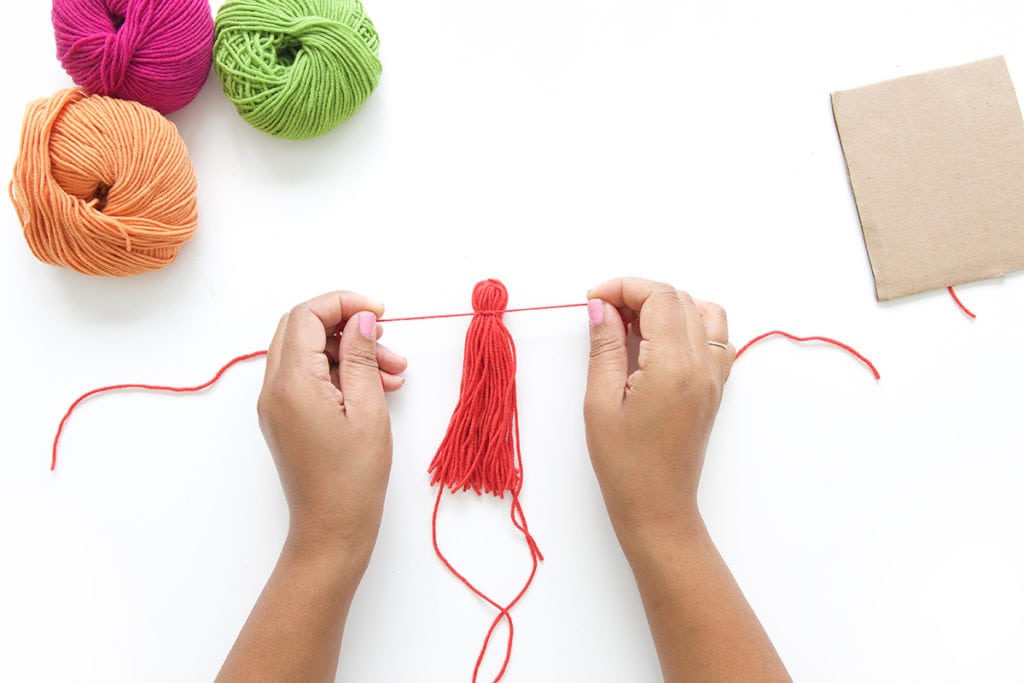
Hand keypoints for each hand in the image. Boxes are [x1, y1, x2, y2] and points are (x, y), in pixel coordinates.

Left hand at [218, 291, 406, 682]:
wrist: (331, 530)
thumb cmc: (353, 477)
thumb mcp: (368, 410)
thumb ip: (361, 357)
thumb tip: (360, 318)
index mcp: (291, 383)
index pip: (306, 316)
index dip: (342, 303)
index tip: (379, 312)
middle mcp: (273, 389)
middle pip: (300, 328)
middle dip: (345, 324)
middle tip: (383, 336)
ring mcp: (276, 404)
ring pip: (307, 352)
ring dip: (348, 350)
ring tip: (395, 371)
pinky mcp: (286, 418)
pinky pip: (309, 377)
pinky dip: (340, 372)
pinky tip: (378, 387)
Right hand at [583, 277, 732, 546]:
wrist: (658, 507)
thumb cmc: (624, 464)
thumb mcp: (600, 402)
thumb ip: (603, 347)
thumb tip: (601, 307)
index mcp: (674, 367)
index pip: (659, 297)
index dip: (624, 287)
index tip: (594, 301)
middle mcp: (703, 366)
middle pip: (679, 298)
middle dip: (639, 294)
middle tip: (604, 314)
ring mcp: (715, 376)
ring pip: (703, 311)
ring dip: (666, 306)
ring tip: (631, 325)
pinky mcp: (715, 386)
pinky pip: (715, 336)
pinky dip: (689, 324)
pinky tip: (657, 342)